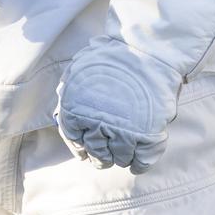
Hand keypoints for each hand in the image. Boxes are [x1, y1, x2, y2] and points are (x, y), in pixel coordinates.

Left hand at [56, 38, 181, 171]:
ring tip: (124, 153)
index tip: (85, 152)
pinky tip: (138, 162)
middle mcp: (98, 123)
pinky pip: (143, 160)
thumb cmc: (113, 56)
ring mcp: (125, 131)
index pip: (74, 139)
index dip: (80, 148)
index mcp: (76, 108)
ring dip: (121, 158)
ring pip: (120, 158)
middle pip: (97, 153)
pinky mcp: (149, 134)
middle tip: (106, 156)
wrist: (148, 49)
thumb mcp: (78, 70)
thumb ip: (69, 94)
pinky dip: (140, 164)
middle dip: (101, 157)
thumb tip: (66, 117)